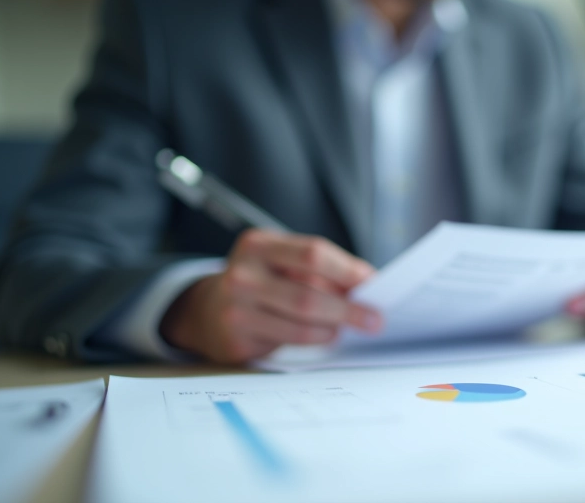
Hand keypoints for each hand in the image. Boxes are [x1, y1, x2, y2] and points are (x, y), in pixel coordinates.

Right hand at [159, 230, 381, 363]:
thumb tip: (367, 286)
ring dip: (334, 326)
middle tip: (375, 319)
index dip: (348, 270)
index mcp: (258, 244)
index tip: (374, 283)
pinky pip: (290, 340)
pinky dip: (317, 339)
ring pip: (302, 321)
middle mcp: (244, 273)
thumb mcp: (281, 264)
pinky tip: (326, 334)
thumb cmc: (261, 283)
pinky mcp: (238, 337)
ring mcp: (236, 307)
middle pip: (309, 292)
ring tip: (348, 326)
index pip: (313, 253)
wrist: (209, 311)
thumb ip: (318, 270)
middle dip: (349, 308)